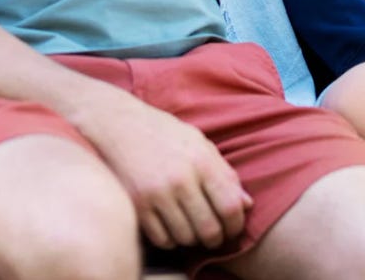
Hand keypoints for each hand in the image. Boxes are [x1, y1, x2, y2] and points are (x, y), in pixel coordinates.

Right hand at [79, 95, 251, 249]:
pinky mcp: (136, 206)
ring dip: (192, 238)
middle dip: (216, 238)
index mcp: (201, 161)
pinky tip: (171, 227)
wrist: (118, 124)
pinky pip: (161, 239)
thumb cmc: (163, 133)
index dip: (236, 224)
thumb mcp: (199, 143)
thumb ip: (224, 174)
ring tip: (191, 228)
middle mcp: (180, 179)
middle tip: (214, 236)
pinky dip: (170, 240)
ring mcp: (156, 195)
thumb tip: (247, 204)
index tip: (233, 228)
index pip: (230, 206)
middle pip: (209, 229)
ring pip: (186, 238)